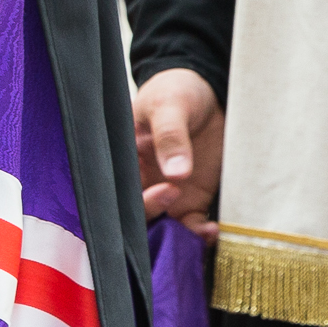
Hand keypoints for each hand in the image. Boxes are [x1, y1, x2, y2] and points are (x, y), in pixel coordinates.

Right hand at [135, 68, 223, 238]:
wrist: (207, 93)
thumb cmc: (176, 90)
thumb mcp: (170, 105)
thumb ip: (171, 136)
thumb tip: (176, 174)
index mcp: (123, 158)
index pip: (115, 190)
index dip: (132, 200)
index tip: (161, 190)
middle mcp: (141, 181)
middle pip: (135, 215)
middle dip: (154, 217)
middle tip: (176, 194)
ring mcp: (166, 193)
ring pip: (162, 228)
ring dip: (178, 236)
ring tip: (202, 227)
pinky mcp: (191, 199)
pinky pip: (190, 226)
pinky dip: (199, 234)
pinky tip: (212, 229)